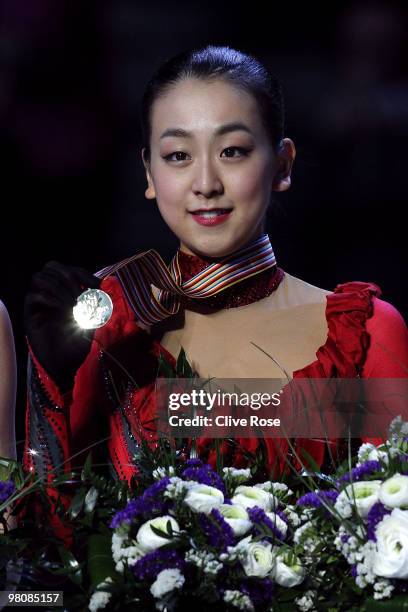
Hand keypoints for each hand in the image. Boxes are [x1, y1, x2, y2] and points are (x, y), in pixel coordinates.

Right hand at [24, 261, 100, 391]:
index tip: (98, 285)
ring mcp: (39, 304)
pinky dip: (50, 299)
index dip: (83, 273)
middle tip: (81, 293)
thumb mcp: (94, 320)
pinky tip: (64, 310)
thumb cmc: (81, 345)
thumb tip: (107, 283)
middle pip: (51, 267)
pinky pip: (33, 297)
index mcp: (66, 292)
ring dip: (60, 287)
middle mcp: (51, 294)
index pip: (69, 270)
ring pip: (40, 278)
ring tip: (73, 304)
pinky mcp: (31, 316)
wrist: (68, 367)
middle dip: (68, 275)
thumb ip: (96, 302)